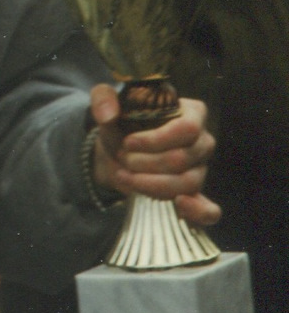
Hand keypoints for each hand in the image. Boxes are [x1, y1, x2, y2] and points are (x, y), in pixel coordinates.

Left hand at [90, 83, 220, 227]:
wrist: (118, 150)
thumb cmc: (121, 122)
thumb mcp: (107, 102)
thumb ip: (103, 99)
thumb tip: (108, 116)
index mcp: (192, 112)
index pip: (187, 128)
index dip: (156, 139)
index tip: (128, 143)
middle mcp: (202, 141)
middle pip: (183, 158)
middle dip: (146, 163)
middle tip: (123, 159)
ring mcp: (201, 169)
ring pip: (187, 183)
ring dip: (152, 184)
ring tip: (126, 176)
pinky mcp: (194, 194)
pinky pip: (208, 211)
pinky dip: (197, 213)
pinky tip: (178, 206)